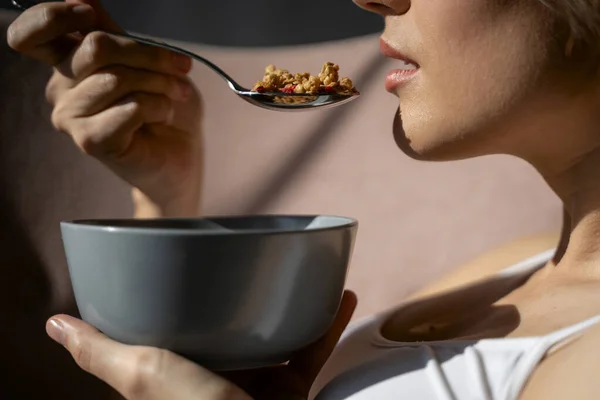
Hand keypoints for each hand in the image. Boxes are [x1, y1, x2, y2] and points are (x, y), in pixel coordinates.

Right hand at [7, 0, 203, 217]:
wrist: (180, 155)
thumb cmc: (163, 108)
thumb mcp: (144, 61)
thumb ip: (112, 30)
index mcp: (67, 63)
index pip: (32, 33)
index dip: (55, 15)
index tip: (90, 14)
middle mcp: (61, 88)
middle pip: (94, 46)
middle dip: (149, 53)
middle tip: (181, 66)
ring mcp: (71, 116)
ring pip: (116, 79)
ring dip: (160, 83)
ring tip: (176, 95)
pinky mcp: (90, 141)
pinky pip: (130, 108)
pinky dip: (158, 107)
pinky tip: (163, 116)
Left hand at [45, 291, 356, 399]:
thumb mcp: (140, 375)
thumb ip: (99, 351)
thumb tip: (54, 324)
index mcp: (180, 371)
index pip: (175, 326)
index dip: (179, 295)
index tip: (190, 260)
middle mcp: (218, 375)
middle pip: (230, 325)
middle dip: (241, 292)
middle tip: (249, 257)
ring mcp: (257, 381)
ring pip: (277, 331)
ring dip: (291, 300)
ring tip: (300, 268)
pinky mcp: (292, 387)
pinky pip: (314, 347)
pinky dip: (328, 322)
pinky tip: (342, 294)